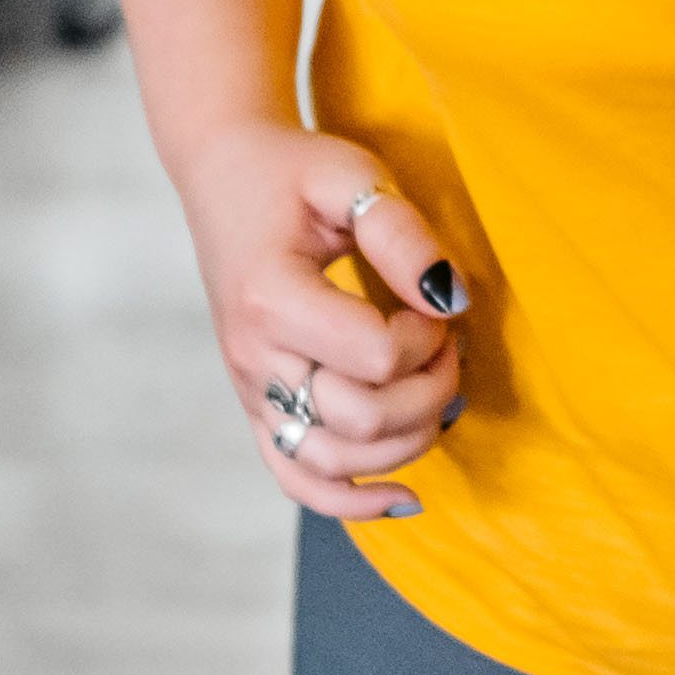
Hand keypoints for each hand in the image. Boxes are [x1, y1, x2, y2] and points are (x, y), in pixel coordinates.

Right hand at [173, 121, 465, 519]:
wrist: (223, 174)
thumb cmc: (291, 172)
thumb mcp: (352, 174)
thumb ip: (401, 233)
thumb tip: (451, 298)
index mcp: (270, 297)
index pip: (374, 358)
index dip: (426, 337)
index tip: (433, 301)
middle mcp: (252, 356)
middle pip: (360, 420)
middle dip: (428, 388)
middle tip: (445, 339)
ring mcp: (250, 389)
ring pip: (335, 463)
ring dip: (406, 440)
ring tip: (434, 389)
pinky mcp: (257, 407)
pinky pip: (297, 480)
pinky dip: (352, 501)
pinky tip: (404, 497)